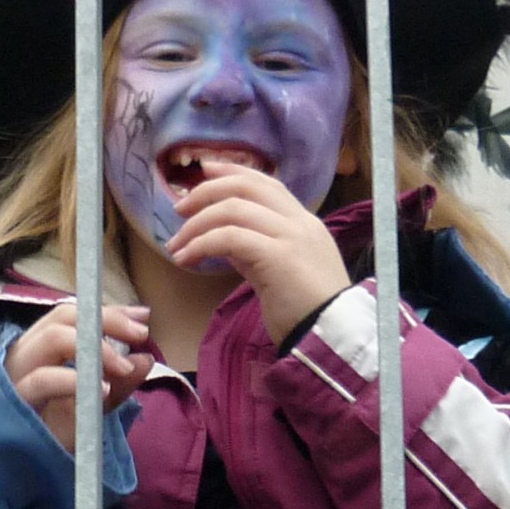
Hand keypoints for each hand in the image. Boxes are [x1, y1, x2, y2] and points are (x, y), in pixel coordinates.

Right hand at [4, 300, 153, 453]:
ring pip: (52, 338)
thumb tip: (145, 359)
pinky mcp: (14, 400)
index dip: (108, 311)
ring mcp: (16, 374)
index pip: (74, 315)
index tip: (142, 317)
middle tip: (140, 335)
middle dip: (106, 320)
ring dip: (96, 347)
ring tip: (124, 367)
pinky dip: (74, 380)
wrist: (18, 474)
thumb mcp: (92, 406)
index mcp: (41, 350)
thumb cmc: (49, 435)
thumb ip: (118, 383)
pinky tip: (102, 390)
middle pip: (63, 316)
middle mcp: (26, 354)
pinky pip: (42, 380)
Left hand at [164, 169, 350, 344]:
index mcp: (305, 223)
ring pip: (233, 209)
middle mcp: (300, 222)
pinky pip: (229, 237)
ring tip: (176, 246)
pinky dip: (202, 244)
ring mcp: (291, 236)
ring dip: (196, 225)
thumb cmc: (307, 312)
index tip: (204, 171)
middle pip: (247, 186)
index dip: (232, 172)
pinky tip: (186, 259)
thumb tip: (223, 236)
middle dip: (207, 191)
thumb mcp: (280, 272)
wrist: (332, 337)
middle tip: (179, 209)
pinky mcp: (278, 256)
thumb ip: (255, 250)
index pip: (266, 183)